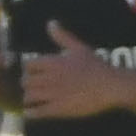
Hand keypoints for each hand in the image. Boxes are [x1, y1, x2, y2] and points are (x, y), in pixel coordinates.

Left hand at [18, 21, 132, 118]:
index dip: (28, 69)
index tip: (31, 72)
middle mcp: (49, 78)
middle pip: (25, 81)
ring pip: (28, 96)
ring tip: (30, 99)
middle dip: (26, 83)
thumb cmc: (95, 66)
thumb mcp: (78, 48)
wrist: (109, 87)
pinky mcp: (58, 109)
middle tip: (30, 86)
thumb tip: (50, 23)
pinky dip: (30, 113)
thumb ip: (62, 36)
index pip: (28, 65)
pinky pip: (37, 112)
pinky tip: (30, 112)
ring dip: (27, 98)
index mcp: (53, 62)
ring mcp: (53, 94)